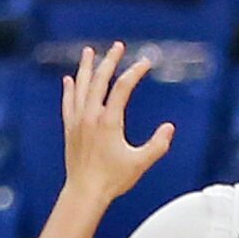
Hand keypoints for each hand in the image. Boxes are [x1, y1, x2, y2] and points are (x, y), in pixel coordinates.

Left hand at [61, 42, 174, 201]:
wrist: (85, 191)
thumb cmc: (113, 179)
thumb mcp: (141, 162)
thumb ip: (158, 144)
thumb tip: (170, 127)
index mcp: (109, 121)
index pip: (123, 88)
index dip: (135, 72)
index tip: (145, 62)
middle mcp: (91, 116)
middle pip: (99, 80)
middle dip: (110, 61)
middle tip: (118, 46)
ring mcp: (78, 120)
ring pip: (81, 86)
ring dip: (85, 67)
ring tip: (88, 52)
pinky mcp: (70, 128)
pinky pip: (68, 102)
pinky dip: (69, 88)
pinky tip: (70, 79)